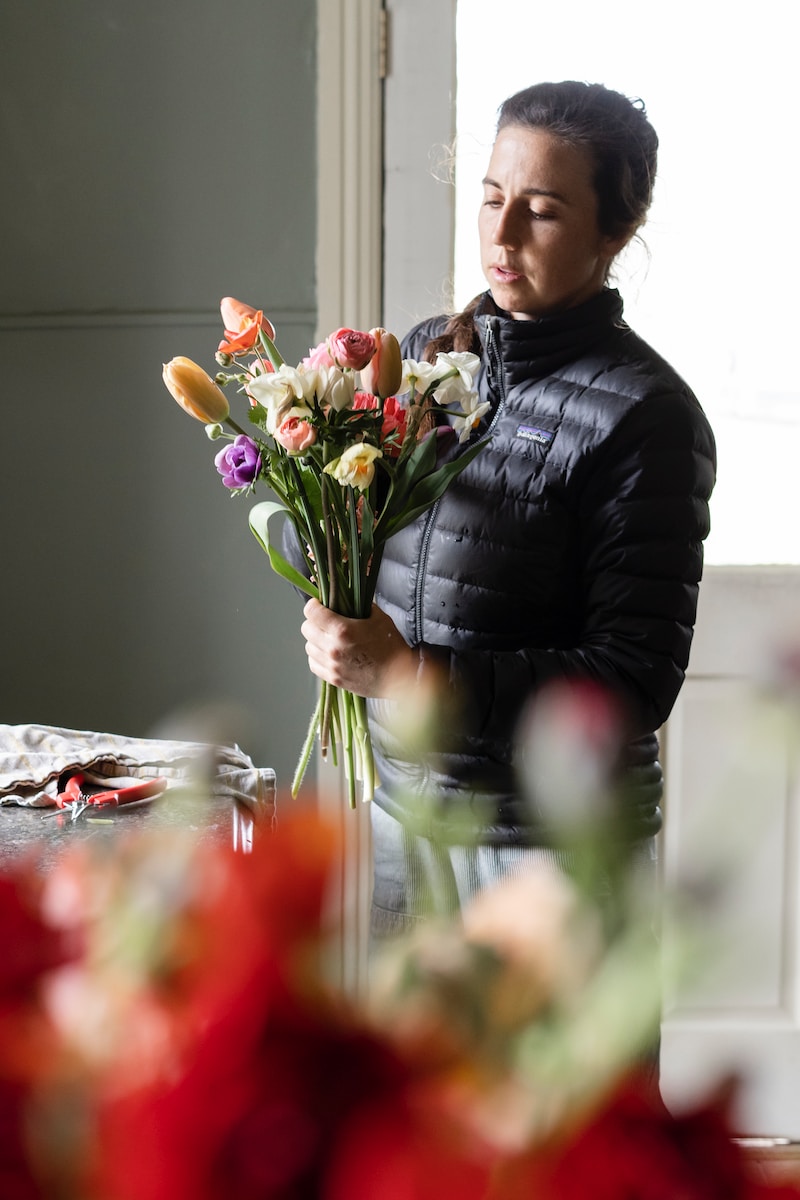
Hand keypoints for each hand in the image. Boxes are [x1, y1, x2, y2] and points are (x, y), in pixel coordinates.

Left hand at [300, 598, 416, 697]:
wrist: (399, 677)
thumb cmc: (391, 646)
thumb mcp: (379, 618)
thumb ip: (360, 606)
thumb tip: (347, 599)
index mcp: (342, 630)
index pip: (311, 612)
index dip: (314, 605)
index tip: (319, 605)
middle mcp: (332, 648)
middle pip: (306, 628)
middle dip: (314, 622)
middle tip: (325, 621)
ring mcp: (332, 665)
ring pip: (308, 646)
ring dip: (315, 640)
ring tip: (329, 638)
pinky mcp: (333, 678)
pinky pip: (314, 664)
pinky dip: (318, 657)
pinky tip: (329, 653)